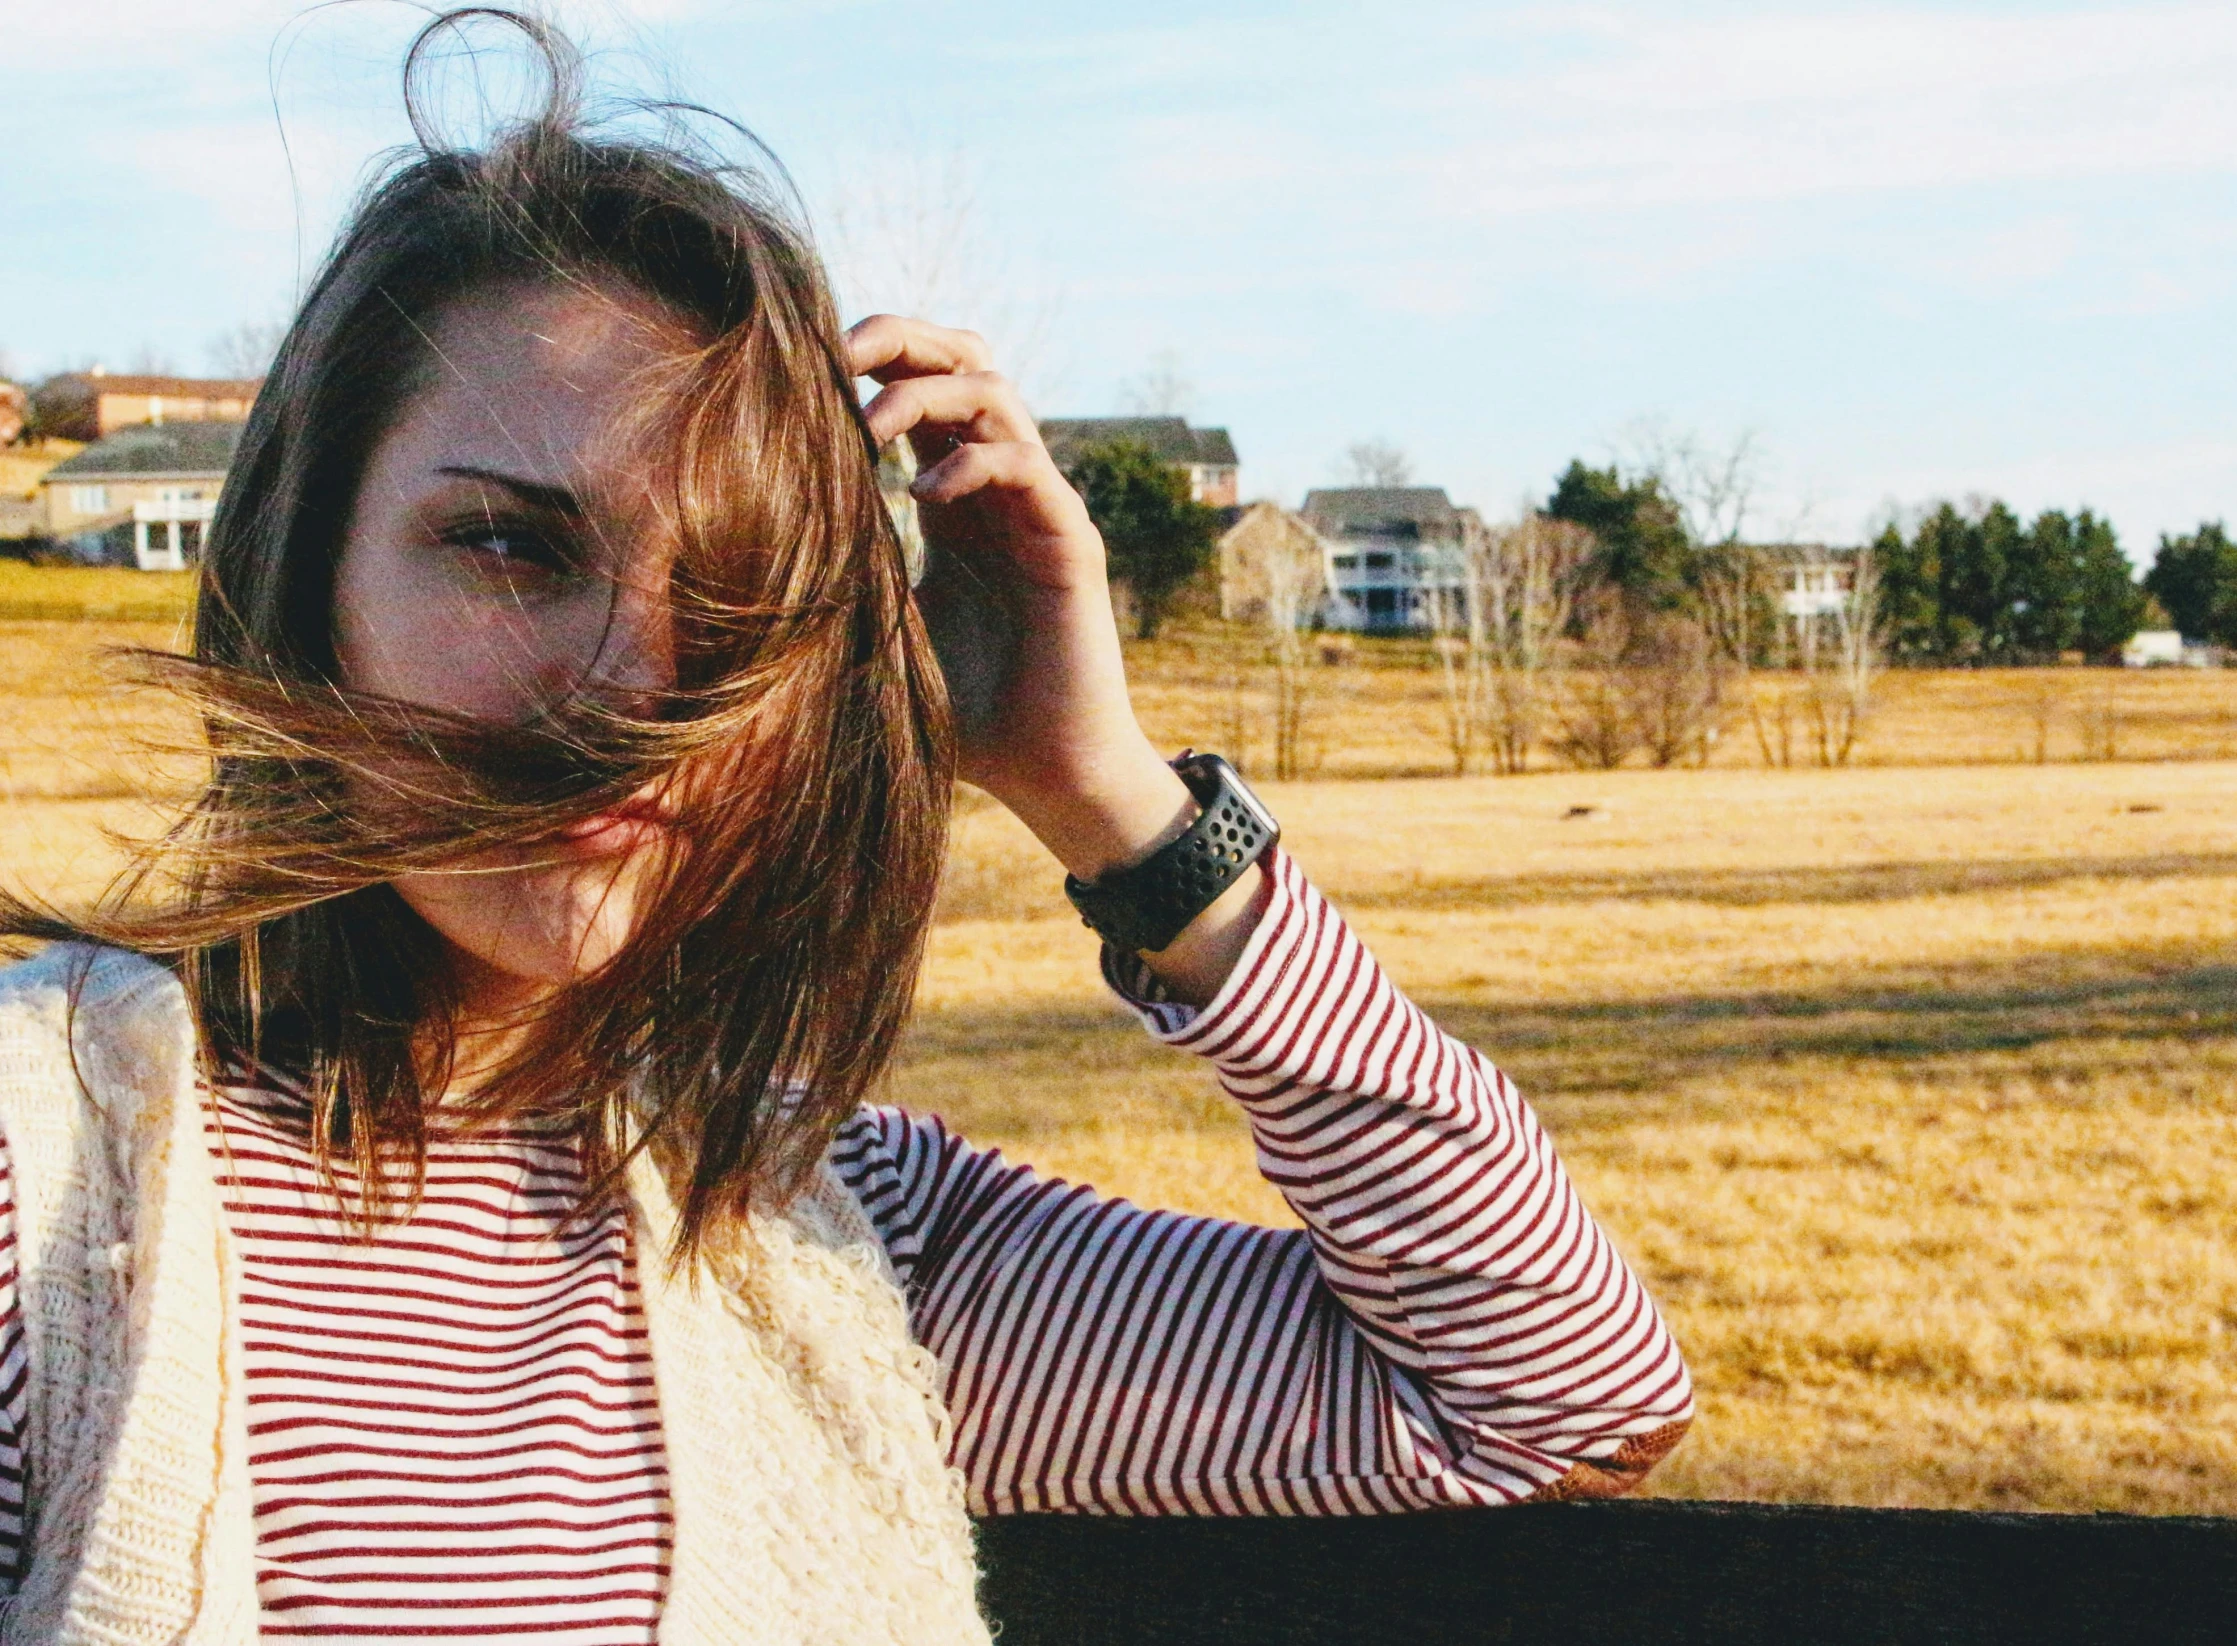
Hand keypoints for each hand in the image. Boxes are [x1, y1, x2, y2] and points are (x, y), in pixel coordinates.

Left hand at [848, 314, 1187, 878]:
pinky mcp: (1070, 540)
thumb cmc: (966, 715)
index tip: (802, 369)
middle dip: (901, 339)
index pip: (919, 389)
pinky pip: (1026, 465)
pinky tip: (921, 495)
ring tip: (869, 429)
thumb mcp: (880, 633)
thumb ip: (841, 581)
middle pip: (963, 361)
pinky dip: (971, 461)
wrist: (1047, 773)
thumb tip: (743, 555)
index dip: (870, 361)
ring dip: (925, 394)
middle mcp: (998, 487)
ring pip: (995, 394)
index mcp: (954, 497)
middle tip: (837, 354)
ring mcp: (1039, 507)